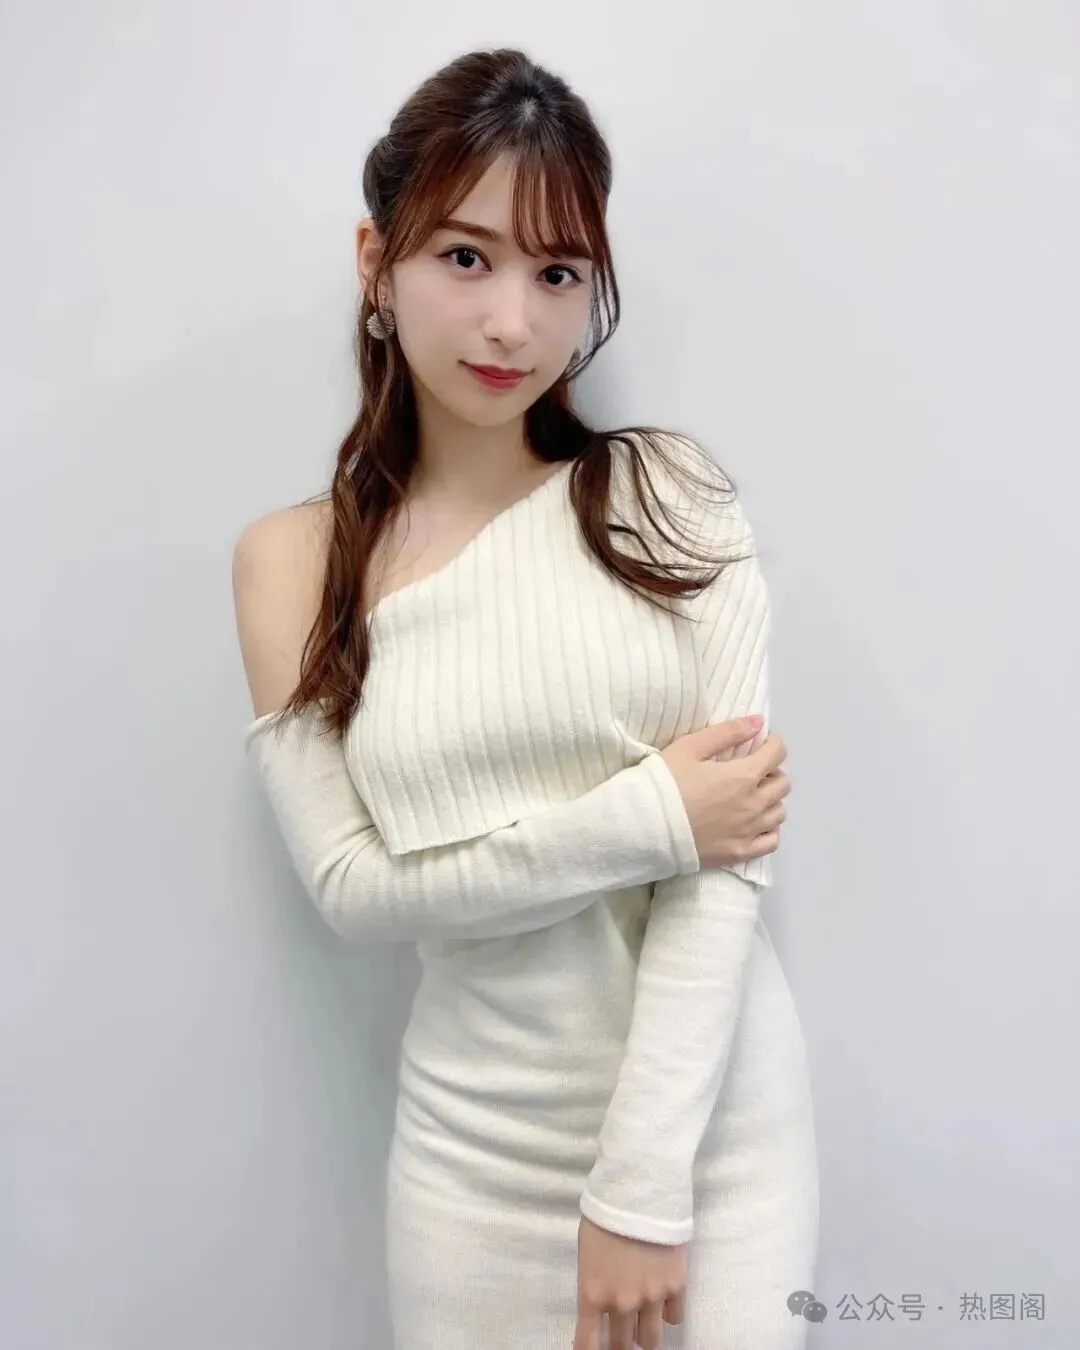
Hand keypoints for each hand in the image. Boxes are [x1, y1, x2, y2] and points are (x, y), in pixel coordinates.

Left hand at [573, 1215, 686, 1349]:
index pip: (588, 1344)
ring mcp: (651, 1298)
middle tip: (620, 1338)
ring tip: (643, 1329)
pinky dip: (668, 1315)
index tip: (594, 1349)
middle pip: (621, 1345)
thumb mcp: (586, 1252)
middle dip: (618, 1345)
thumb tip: (601, 1303)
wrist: (639, 1190)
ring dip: (644, 1337)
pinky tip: (664, 1306)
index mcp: (593, 1294)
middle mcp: (622, 1304)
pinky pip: (675, 1317)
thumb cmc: (604, 1214)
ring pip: (650, 1339)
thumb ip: (594, 1283)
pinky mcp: (676, 1286)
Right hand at [659, 716, 788, 868]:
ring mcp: (749, 831)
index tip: (762, 743)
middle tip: (752, 769)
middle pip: (782, 784)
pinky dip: (770, 829)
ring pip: (780, 812)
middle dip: (772, 771)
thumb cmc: (665, 783)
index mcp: (743, 775)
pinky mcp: (740, 853)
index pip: (777, 754)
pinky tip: (755, 823)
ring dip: (772, 800)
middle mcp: (754, 804)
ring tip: (752, 796)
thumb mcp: (689, 747)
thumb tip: (759, 722)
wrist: (646, 827)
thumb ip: (727, 732)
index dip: (773, 743)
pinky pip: (771, 841)